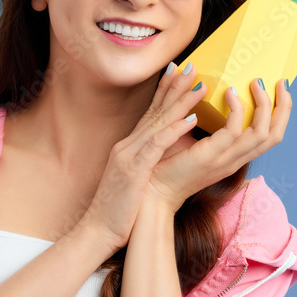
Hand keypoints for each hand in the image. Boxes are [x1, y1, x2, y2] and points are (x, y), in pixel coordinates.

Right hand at [80, 62, 207, 251]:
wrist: (98, 231)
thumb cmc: (119, 210)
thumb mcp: (133, 179)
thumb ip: (144, 161)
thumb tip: (160, 151)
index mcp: (129, 147)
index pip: (150, 113)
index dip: (164, 91)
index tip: (178, 72)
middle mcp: (128, 146)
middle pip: (155, 111)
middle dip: (174, 87)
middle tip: (192, 66)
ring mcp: (129, 156)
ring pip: (158, 122)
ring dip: (180, 102)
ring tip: (199, 85)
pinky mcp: (134, 171)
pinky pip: (157, 146)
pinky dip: (174, 130)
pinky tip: (192, 119)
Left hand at [146, 69, 292, 212]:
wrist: (151, 191)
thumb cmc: (166, 163)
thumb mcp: (193, 140)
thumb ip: (205, 122)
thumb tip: (206, 89)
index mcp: (234, 157)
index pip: (270, 137)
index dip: (280, 112)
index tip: (277, 88)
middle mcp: (235, 159)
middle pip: (275, 135)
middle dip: (283, 106)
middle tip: (281, 82)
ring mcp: (226, 159)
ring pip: (263, 133)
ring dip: (263, 104)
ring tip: (255, 82)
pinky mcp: (211, 155)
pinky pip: (235, 130)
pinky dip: (236, 108)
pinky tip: (227, 92)